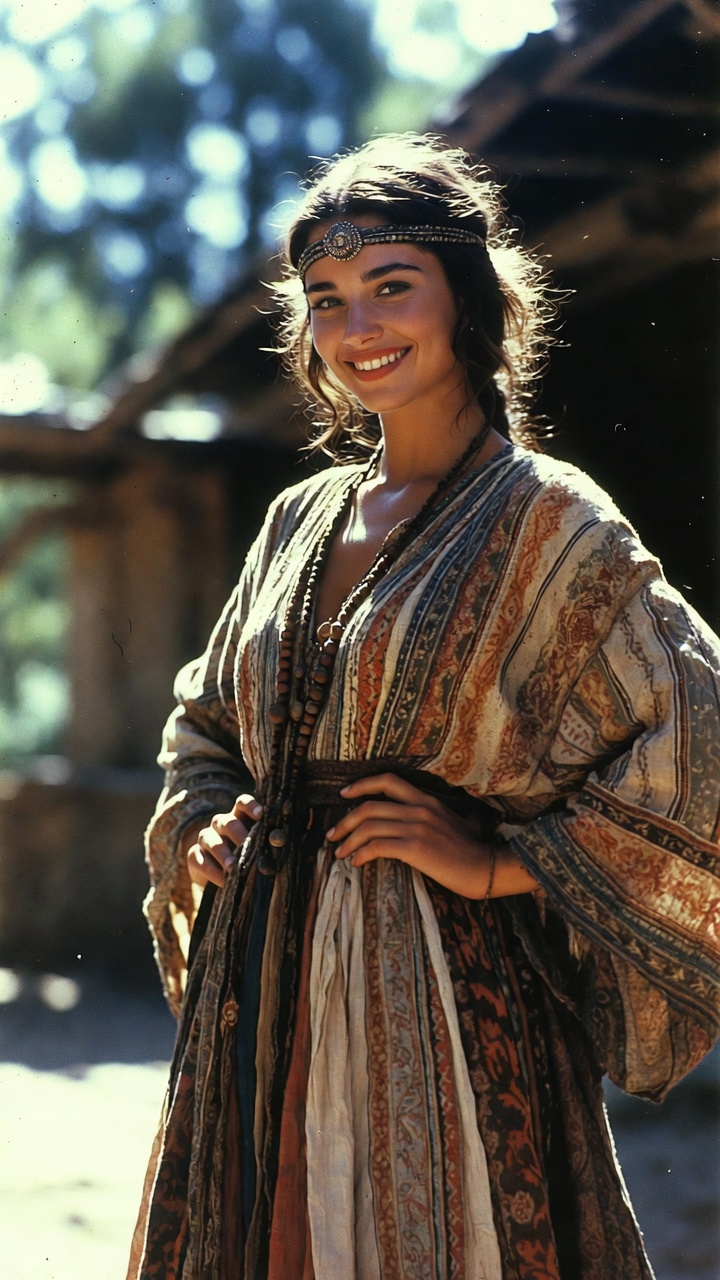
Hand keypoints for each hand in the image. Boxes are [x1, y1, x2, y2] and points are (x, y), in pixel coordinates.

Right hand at [187, 793, 262, 889]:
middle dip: (239, 835)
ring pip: (210, 839)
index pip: (242, 802)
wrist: (226, 881)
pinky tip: (223, 882)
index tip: (260, 814)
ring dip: (223, 853)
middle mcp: (220, 824)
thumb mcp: (260, 850)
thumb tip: (279, 839)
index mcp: (239, 817)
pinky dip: (211, 871)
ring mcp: (205, 838)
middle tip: (249, 847)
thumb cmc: (249, 859)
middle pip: (227, 822)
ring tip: (233, 867)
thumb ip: (268, 842)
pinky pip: (199, 860)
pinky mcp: (194, 855)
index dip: (250, 805)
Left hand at [326, 773, 538, 900]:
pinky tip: (356, 863)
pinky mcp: (415, 848)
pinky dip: (360, 854)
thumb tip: (451, 816)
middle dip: (344, 821)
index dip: (362, 784)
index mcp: (427, 800)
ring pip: (368, 827)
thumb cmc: (472, 850)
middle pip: (369, 807)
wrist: (485, 868)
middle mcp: (419, 808)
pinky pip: (376, 847)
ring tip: (340, 853)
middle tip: (332, 835)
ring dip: (348, 841)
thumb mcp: (459, 822)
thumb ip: (444, 814)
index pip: (389, 780)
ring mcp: (416, 827)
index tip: (344, 794)